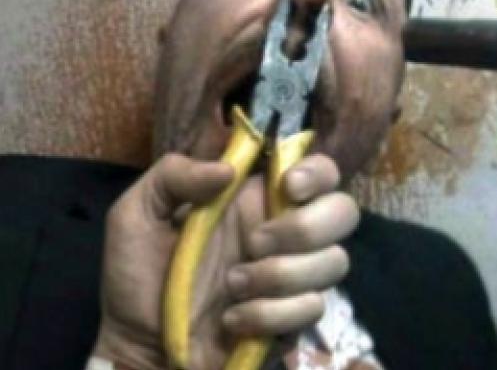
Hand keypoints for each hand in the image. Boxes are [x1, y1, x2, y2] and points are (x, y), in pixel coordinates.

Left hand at [91, 153, 358, 369]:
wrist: (139, 343)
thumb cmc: (137, 273)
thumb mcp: (137, 212)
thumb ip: (173, 176)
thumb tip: (227, 169)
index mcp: (252, 198)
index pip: (317, 171)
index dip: (316, 172)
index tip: (288, 187)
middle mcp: (283, 230)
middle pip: (343, 212)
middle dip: (305, 227)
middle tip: (254, 242)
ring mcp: (292, 275)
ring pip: (334, 261)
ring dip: (279, 275)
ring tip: (231, 285)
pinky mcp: (292, 317)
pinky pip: (312, 308)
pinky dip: (269, 314)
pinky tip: (233, 319)